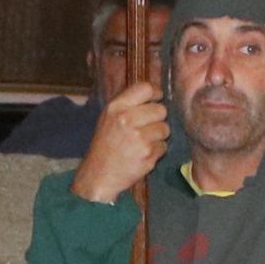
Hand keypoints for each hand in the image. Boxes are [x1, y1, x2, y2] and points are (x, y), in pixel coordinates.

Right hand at [73, 83, 167, 206]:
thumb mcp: (109, 117)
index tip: (157, 99)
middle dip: (157, 119)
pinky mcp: (148, 154)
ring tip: (142, 142)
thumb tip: (154, 92)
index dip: (156, 93)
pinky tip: (142, 154)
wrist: (99, 174)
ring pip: (165, 128)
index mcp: (116, 107)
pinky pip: (163, 146)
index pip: (146, 88)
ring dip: (158, 136)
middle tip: (146, 127)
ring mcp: (139, 137)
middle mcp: (127, 119)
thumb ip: (128, 103)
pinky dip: (156, 151)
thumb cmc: (106, 144)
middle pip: (161, 110)